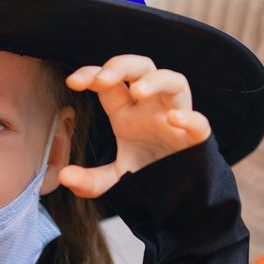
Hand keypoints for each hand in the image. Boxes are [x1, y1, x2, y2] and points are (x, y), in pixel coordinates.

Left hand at [57, 55, 210, 197]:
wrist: (177, 198)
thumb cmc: (146, 175)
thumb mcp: (114, 180)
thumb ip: (89, 181)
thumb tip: (64, 176)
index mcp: (127, 113)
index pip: (110, 82)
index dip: (91, 74)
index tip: (72, 82)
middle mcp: (151, 109)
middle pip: (141, 68)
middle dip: (120, 66)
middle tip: (101, 80)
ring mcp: (175, 119)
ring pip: (175, 82)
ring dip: (156, 80)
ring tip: (138, 91)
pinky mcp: (196, 140)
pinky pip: (200, 123)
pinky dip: (190, 118)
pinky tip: (174, 120)